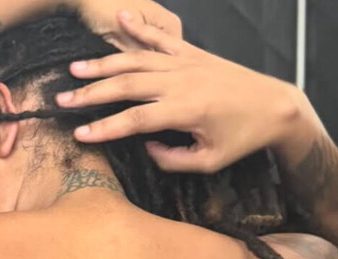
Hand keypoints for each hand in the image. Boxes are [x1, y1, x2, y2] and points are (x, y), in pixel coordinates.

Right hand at [57, 10, 301, 172]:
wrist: (275, 106)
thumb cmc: (242, 139)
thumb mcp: (208, 162)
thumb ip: (172, 158)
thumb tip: (147, 147)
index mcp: (186, 111)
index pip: (136, 120)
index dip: (105, 128)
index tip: (80, 135)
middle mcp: (182, 81)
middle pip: (128, 84)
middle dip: (92, 94)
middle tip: (63, 100)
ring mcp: (187, 63)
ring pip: (137, 59)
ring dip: (104, 63)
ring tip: (76, 69)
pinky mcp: (193, 53)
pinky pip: (162, 38)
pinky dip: (140, 27)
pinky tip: (121, 17)